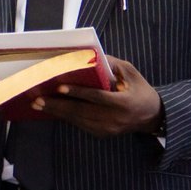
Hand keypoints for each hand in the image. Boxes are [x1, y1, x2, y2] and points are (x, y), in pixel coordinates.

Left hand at [33, 56, 162, 137]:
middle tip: (38, 99)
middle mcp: (115, 119)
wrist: (152, 116)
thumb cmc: (139, 89)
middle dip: (58, 105)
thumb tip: (89, 55)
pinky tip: (52, 110)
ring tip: (39, 104)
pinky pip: (80, 124)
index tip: (59, 87)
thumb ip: (111, 64)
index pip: (97, 97)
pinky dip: (65, 117)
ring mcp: (108, 129)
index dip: (77, 92)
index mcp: (124, 103)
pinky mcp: (102, 134)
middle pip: (82, 111)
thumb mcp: (130, 72)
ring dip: (57, 112)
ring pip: (78, 120)